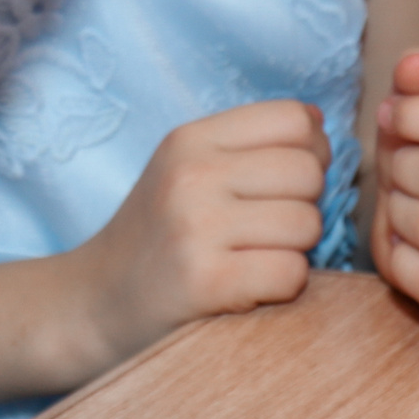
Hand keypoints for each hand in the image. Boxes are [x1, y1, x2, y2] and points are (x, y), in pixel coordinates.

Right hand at [54, 101, 328, 376]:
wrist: (100, 299)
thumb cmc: (158, 231)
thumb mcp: (185, 167)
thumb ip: (246, 143)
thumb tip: (319, 123)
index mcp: (190, 139)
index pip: (294, 118)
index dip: (311, 150)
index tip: (288, 178)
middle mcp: (191, 175)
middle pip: (307, 172)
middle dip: (304, 203)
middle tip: (268, 225)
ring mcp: (196, 227)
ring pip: (307, 224)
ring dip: (294, 248)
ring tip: (254, 254)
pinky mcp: (207, 281)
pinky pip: (291, 273)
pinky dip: (282, 285)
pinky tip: (249, 283)